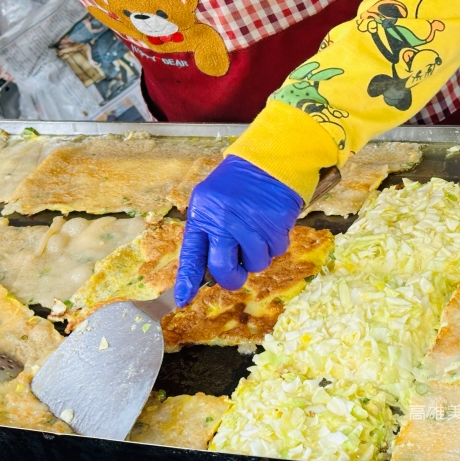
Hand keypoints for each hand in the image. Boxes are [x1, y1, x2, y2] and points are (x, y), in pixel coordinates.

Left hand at [175, 156, 302, 306]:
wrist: (269, 160)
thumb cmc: (237, 185)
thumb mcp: (211, 201)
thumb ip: (208, 232)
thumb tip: (209, 271)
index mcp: (203, 215)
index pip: (191, 255)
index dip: (187, 280)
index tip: (183, 299)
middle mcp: (223, 221)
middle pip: (223, 269)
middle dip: (231, 277)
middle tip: (237, 268)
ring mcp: (250, 223)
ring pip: (255, 264)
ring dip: (258, 256)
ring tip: (257, 233)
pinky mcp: (274, 224)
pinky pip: (276, 252)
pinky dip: (275, 244)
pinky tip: (271, 225)